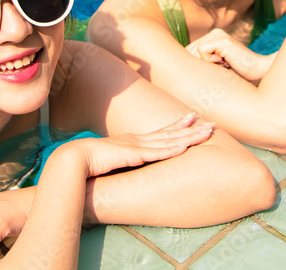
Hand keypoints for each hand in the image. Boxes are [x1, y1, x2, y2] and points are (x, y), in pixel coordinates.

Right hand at [68, 112, 214, 177]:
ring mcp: (136, 146)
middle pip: (171, 134)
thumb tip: (127, 167)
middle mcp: (138, 140)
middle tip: (211, 124)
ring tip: (208, 133)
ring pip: (170, 141)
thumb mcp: (110, 161)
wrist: (73, 160)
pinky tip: (184, 148)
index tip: (193, 119)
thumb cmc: (88, 163)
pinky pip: (156, 154)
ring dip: (190, 137)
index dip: (179, 126)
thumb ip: (121, 162)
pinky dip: (171, 151)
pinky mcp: (132, 156)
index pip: (161, 132)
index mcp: (133, 142)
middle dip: (193, 129)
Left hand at [186, 29, 271, 80]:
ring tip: (225, 65)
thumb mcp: (216, 68)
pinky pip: (202, 51)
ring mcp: (218, 34)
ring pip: (194, 52)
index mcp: (213, 37)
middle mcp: (214, 33)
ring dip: (207, 65)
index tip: (206, 72)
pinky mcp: (221, 39)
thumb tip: (178, 67)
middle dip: (200, 65)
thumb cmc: (239, 75)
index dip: (193, 64)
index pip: (189, 51)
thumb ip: (201, 63)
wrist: (260, 71)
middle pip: (189, 51)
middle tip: (222, 68)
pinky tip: (226, 62)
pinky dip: (211, 62)